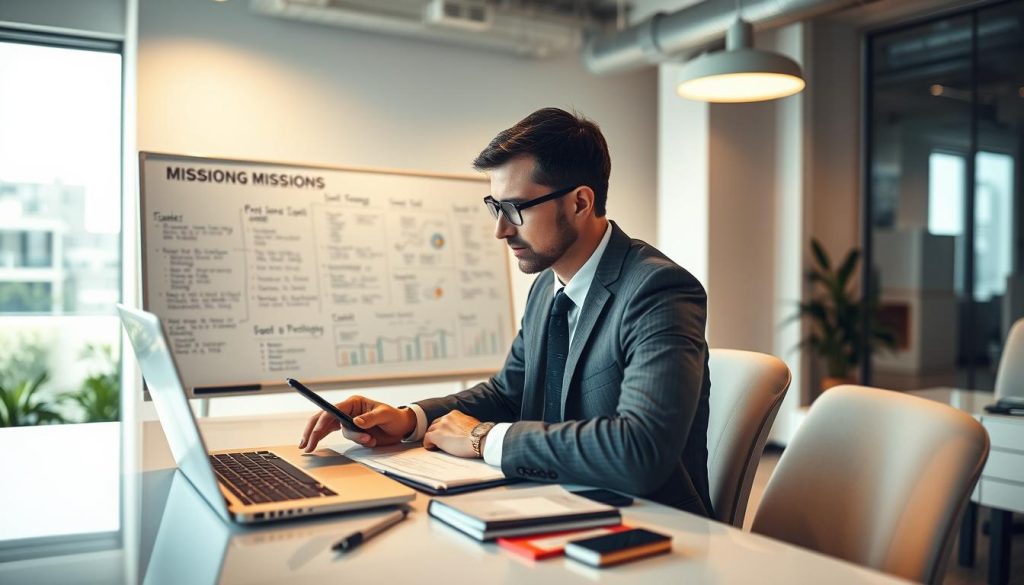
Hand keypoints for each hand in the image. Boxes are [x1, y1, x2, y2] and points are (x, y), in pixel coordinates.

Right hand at [299, 395, 415, 452]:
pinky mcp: (350, 430)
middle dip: (313, 432)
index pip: (332, 410)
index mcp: (354, 402)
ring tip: (370, 439)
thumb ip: (370, 418)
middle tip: (306, 446)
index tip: (315, 432)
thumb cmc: (394, 417)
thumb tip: (355, 422)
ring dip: (354, 438)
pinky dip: (348, 441)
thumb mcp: (385, 415)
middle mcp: (347, 410)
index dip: (321, 421)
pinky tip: (350, 443)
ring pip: (335, 430)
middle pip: (323, 418)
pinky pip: (341, 436)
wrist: (401, 427)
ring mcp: (347, 420)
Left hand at [422, 410, 481, 457]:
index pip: (444, 420)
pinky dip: (428, 444)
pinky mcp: (437, 436)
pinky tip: (431, 448)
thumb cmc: (480, 435)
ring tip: (435, 446)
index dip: (443, 428)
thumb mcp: (471, 424)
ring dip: (432, 438)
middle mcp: (446, 418)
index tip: (445, 434)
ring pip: (430, 431)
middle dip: (436, 432)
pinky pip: (427, 439)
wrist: (480, 439)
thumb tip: (463, 431)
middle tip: (438, 441)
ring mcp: (441, 426)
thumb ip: (463, 424)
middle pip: (435, 424)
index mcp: (455, 414)